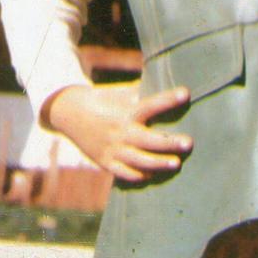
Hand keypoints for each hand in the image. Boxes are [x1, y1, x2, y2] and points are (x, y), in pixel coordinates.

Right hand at [44, 82, 193, 183]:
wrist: (68, 113)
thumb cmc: (103, 99)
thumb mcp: (120, 92)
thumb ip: (142, 91)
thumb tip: (165, 81)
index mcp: (125, 111)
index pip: (150, 104)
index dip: (168, 99)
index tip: (186, 93)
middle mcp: (119, 131)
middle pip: (148, 140)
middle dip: (169, 142)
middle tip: (189, 143)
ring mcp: (112, 149)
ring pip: (139, 161)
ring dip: (158, 163)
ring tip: (177, 164)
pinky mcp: (106, 162)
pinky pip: (124, 173)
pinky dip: (139, 176)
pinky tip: (153, 175)